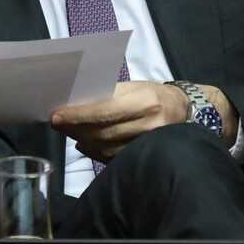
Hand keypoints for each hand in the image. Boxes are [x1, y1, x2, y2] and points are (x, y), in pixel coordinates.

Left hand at [50, 81, 235, 160]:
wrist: (186, 111)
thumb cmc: (153, 94)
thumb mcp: (134, 86)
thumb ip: (107, 94)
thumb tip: (74, 103)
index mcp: (145, 101)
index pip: (104, 111)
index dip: (77, 115)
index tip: (56, 115)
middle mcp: (149, 125)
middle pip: (102, 131)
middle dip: (75, 128)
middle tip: (57, 123)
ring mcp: (149, 144)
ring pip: (106, 147)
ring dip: (82, 140)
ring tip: (68, 131)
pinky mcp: (146, 156)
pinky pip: (113, 157)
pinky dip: (94, 151)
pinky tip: (84, 143)